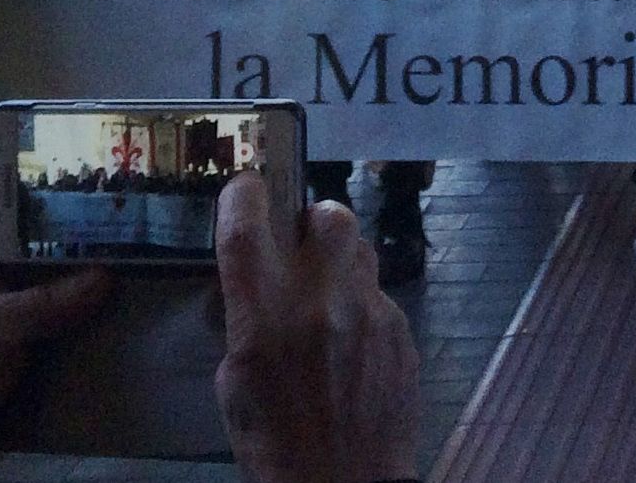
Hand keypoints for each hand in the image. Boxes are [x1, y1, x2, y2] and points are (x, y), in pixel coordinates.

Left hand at [0, 231, 113, 477]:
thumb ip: (46, 301)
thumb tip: (107, 277)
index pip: (22, 227)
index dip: (65, 226)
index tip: (112, 224)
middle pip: (43, 263)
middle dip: (83, 266)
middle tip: (134, 257)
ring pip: (54, 297)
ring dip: (87, 301)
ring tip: (135, 288)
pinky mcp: (14, 350)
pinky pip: (54, 328)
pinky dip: (79, 329)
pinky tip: (116, 325)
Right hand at [214, 173, 419, 482]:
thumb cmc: (273, 445)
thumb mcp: (234, 385)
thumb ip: (246, 321)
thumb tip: (258, 282)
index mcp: (263, 317)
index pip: (249, 225)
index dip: (245, 195)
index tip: (246, 190)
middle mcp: (320, 301)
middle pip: (328, 213)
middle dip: (312, 220)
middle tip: (301, 247)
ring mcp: (369, 312)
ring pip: (361, 248)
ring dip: (341, 262)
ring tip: (329, 299)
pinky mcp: (401, 330)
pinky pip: (380, 295)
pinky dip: (364, 307)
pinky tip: (353, 344)